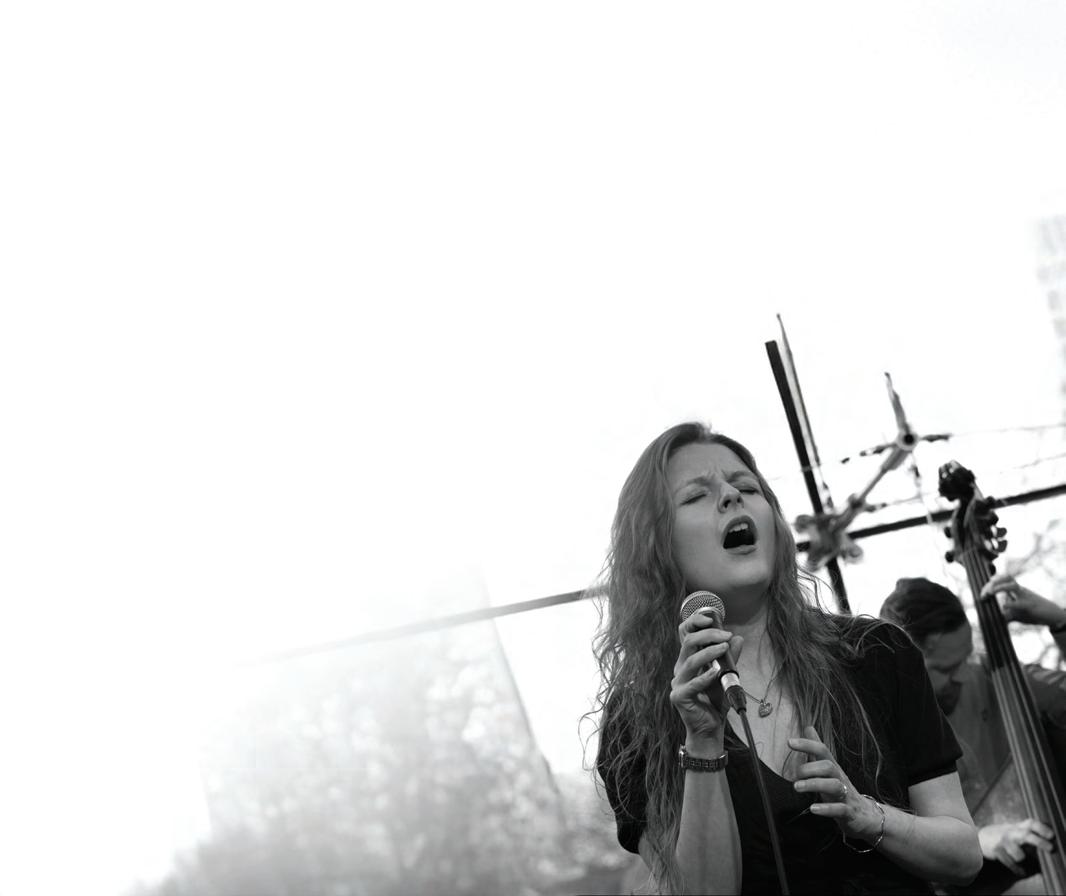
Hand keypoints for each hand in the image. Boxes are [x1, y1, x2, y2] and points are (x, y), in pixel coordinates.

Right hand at [670, 608, 743, 746]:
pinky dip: (704, 676)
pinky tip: (715, 672)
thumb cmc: (715, 701)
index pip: (685, 634)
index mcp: (687, 660)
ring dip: (708, 652)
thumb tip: (738, 639)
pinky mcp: (679, 697)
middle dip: (707, 634)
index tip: (710, 618)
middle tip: (725, 634)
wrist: (710, 728)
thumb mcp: (726, 676)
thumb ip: (730, 658)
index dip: (694, 622)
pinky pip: (692, 684)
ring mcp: (677, 683)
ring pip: (689, 661)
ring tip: (724, 647)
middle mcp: (680, 668)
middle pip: (688, 643)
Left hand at [788, 726, 881, 841]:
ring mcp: (846, 795)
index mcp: (833, 768)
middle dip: (810, 768)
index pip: (822, 750)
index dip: (807, 744)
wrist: (866, 816)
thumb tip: (808, 727)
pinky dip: (826, 808)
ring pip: (834, 786)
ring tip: (797, 787)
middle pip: (829, 766)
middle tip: (795, 774)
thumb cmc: (842, 789)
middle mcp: (840, 779)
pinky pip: (839, 809)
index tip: (790, 742)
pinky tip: (813, 808)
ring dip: (814, 784)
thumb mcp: (829, 768)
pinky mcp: (849, 812)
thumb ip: (817, 751)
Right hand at [978, 819, 1054, 876]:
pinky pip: (1012, 864)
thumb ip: (1027, 834)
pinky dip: (1018, 869)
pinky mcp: (997, 851)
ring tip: (1018, 858)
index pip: (1031, 824)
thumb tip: (1044, 846)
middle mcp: (1011, 833)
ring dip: (1021, 859)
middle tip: (1050, 848)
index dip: (1042, 828)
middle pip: (1026, 835)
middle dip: (1039, 842)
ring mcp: (1003, 841)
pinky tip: (1020, 870)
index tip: (1051, 835)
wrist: (979, 837)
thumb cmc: (1001, 836)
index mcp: (1017, 827)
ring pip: (1019, 855)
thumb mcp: (1013, 830)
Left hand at [981, 573, 1065, 628]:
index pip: (1001, 580)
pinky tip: (1004, 606)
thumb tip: (992, 620)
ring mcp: (1026, 596)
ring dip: (1000, 588)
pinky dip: (1012, 604)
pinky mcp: (1031, 605)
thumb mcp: (1016, 614)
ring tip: (990, 593)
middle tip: (984, 594)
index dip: (990, 583)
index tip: (982, 593)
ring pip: (1013, 586)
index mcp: (1016, 590)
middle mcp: (1020, 590)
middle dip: (992, 584)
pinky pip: (1021, 603)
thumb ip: (1005, 615)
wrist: (1053, 616)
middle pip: (1005, 578)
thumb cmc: (1033, 613)